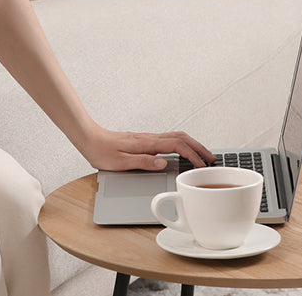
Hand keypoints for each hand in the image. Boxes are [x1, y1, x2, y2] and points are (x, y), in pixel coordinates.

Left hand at [81, 127, 215, 171]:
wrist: (89, 138)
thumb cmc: (102, 151)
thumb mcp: (120, 162)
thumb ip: (143, 162)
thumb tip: (163, 163)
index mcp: (146, 144)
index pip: (176, 146)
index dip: (192, 155)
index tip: (202, 165)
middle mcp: (149, 138)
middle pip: (181, 137)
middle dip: (199, 147)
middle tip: (212, 158)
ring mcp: (147, 138)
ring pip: (176, 136)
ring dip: (192, 144)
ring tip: (202, 155)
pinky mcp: (144, 140)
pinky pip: (168, 139)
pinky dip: (181, 144)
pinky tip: (182, 152)